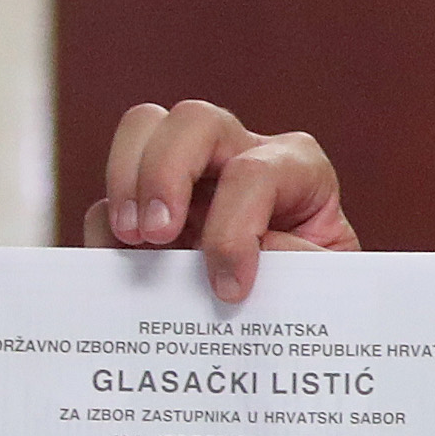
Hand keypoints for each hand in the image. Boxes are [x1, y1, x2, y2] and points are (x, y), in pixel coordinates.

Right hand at [83, 100, 358, 304]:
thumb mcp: (329, 283)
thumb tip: (255, 250)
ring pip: (144, 128)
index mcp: (297, 168)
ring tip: (133, 239)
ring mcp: (191, 176)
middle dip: (166, 172)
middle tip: (158, 235)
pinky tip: (121, 265)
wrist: (301, 314)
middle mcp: (241, 155)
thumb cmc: (320, 290)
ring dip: (127, 180)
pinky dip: (104, 227)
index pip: (256, 174)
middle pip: (195, 121)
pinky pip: (110, 197)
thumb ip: (303, 264)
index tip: (230, 290)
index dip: (235, 230)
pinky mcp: (152, 208)